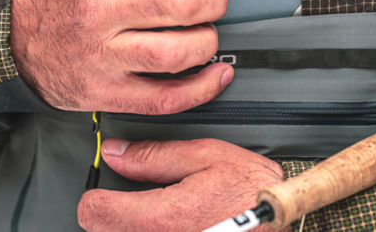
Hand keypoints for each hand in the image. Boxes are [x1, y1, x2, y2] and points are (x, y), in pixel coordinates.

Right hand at [10, 0, 237, 113]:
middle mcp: (100, 10)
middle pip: (182, 3)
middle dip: (216, 0)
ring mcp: (101, 55)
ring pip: (178, 52)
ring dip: (208, 42)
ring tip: (207, 33)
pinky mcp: (103, 92)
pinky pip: (164, 98)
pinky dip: (201, 89)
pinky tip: (214, 74)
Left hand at [77, 138, 284, 231]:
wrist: (281, 218)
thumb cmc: (252, 190)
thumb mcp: (206, 156)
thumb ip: (155, 155)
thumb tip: (117, 152)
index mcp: (161, 216)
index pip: (94, 212)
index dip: (95, 194)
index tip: (103, 188)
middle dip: (112, 212)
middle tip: (133, 198)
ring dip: (130, 225)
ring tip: (156, 211)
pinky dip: (150, 230)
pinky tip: (175, 223)